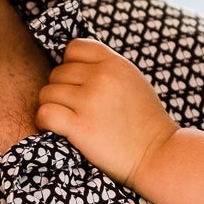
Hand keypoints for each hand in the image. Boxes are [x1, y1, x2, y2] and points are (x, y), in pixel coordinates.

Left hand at [36, 39, 178, 190]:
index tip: (78, 85)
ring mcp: (90, 101)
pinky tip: (57, 130)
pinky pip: (45, 113)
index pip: (74, 48)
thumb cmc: (146, 123)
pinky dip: (44, 122)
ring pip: (47, 93)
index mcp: (115, 63)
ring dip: (52, 108)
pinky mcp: (80, 125)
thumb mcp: (133, 81)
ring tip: (68, 121)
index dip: (69, 66)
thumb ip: (107, 69)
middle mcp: (102, 77)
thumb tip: (73, 65)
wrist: (159, 155)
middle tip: (75, 110)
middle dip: (61, 92)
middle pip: (57, 73)